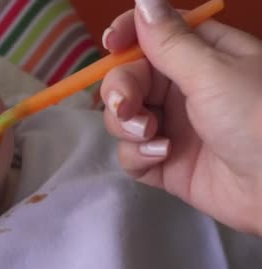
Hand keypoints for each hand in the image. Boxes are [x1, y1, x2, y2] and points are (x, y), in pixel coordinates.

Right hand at [100, 0, 261, 233]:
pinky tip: (162, 157)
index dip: (126, 36)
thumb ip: (170, 41)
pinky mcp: (164, 163)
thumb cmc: (257, 119)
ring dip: (127, 125)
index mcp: (201, 56)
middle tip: (128, 107)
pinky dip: (137, 154)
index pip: (152, 35)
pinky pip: (130, 153)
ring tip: (152, 136)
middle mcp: (183, 88)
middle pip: (128, 77)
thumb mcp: (214, 72)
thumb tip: (143, 0)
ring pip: (123, 116)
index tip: (109, 46)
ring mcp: (172, 127)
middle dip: (121, 90)